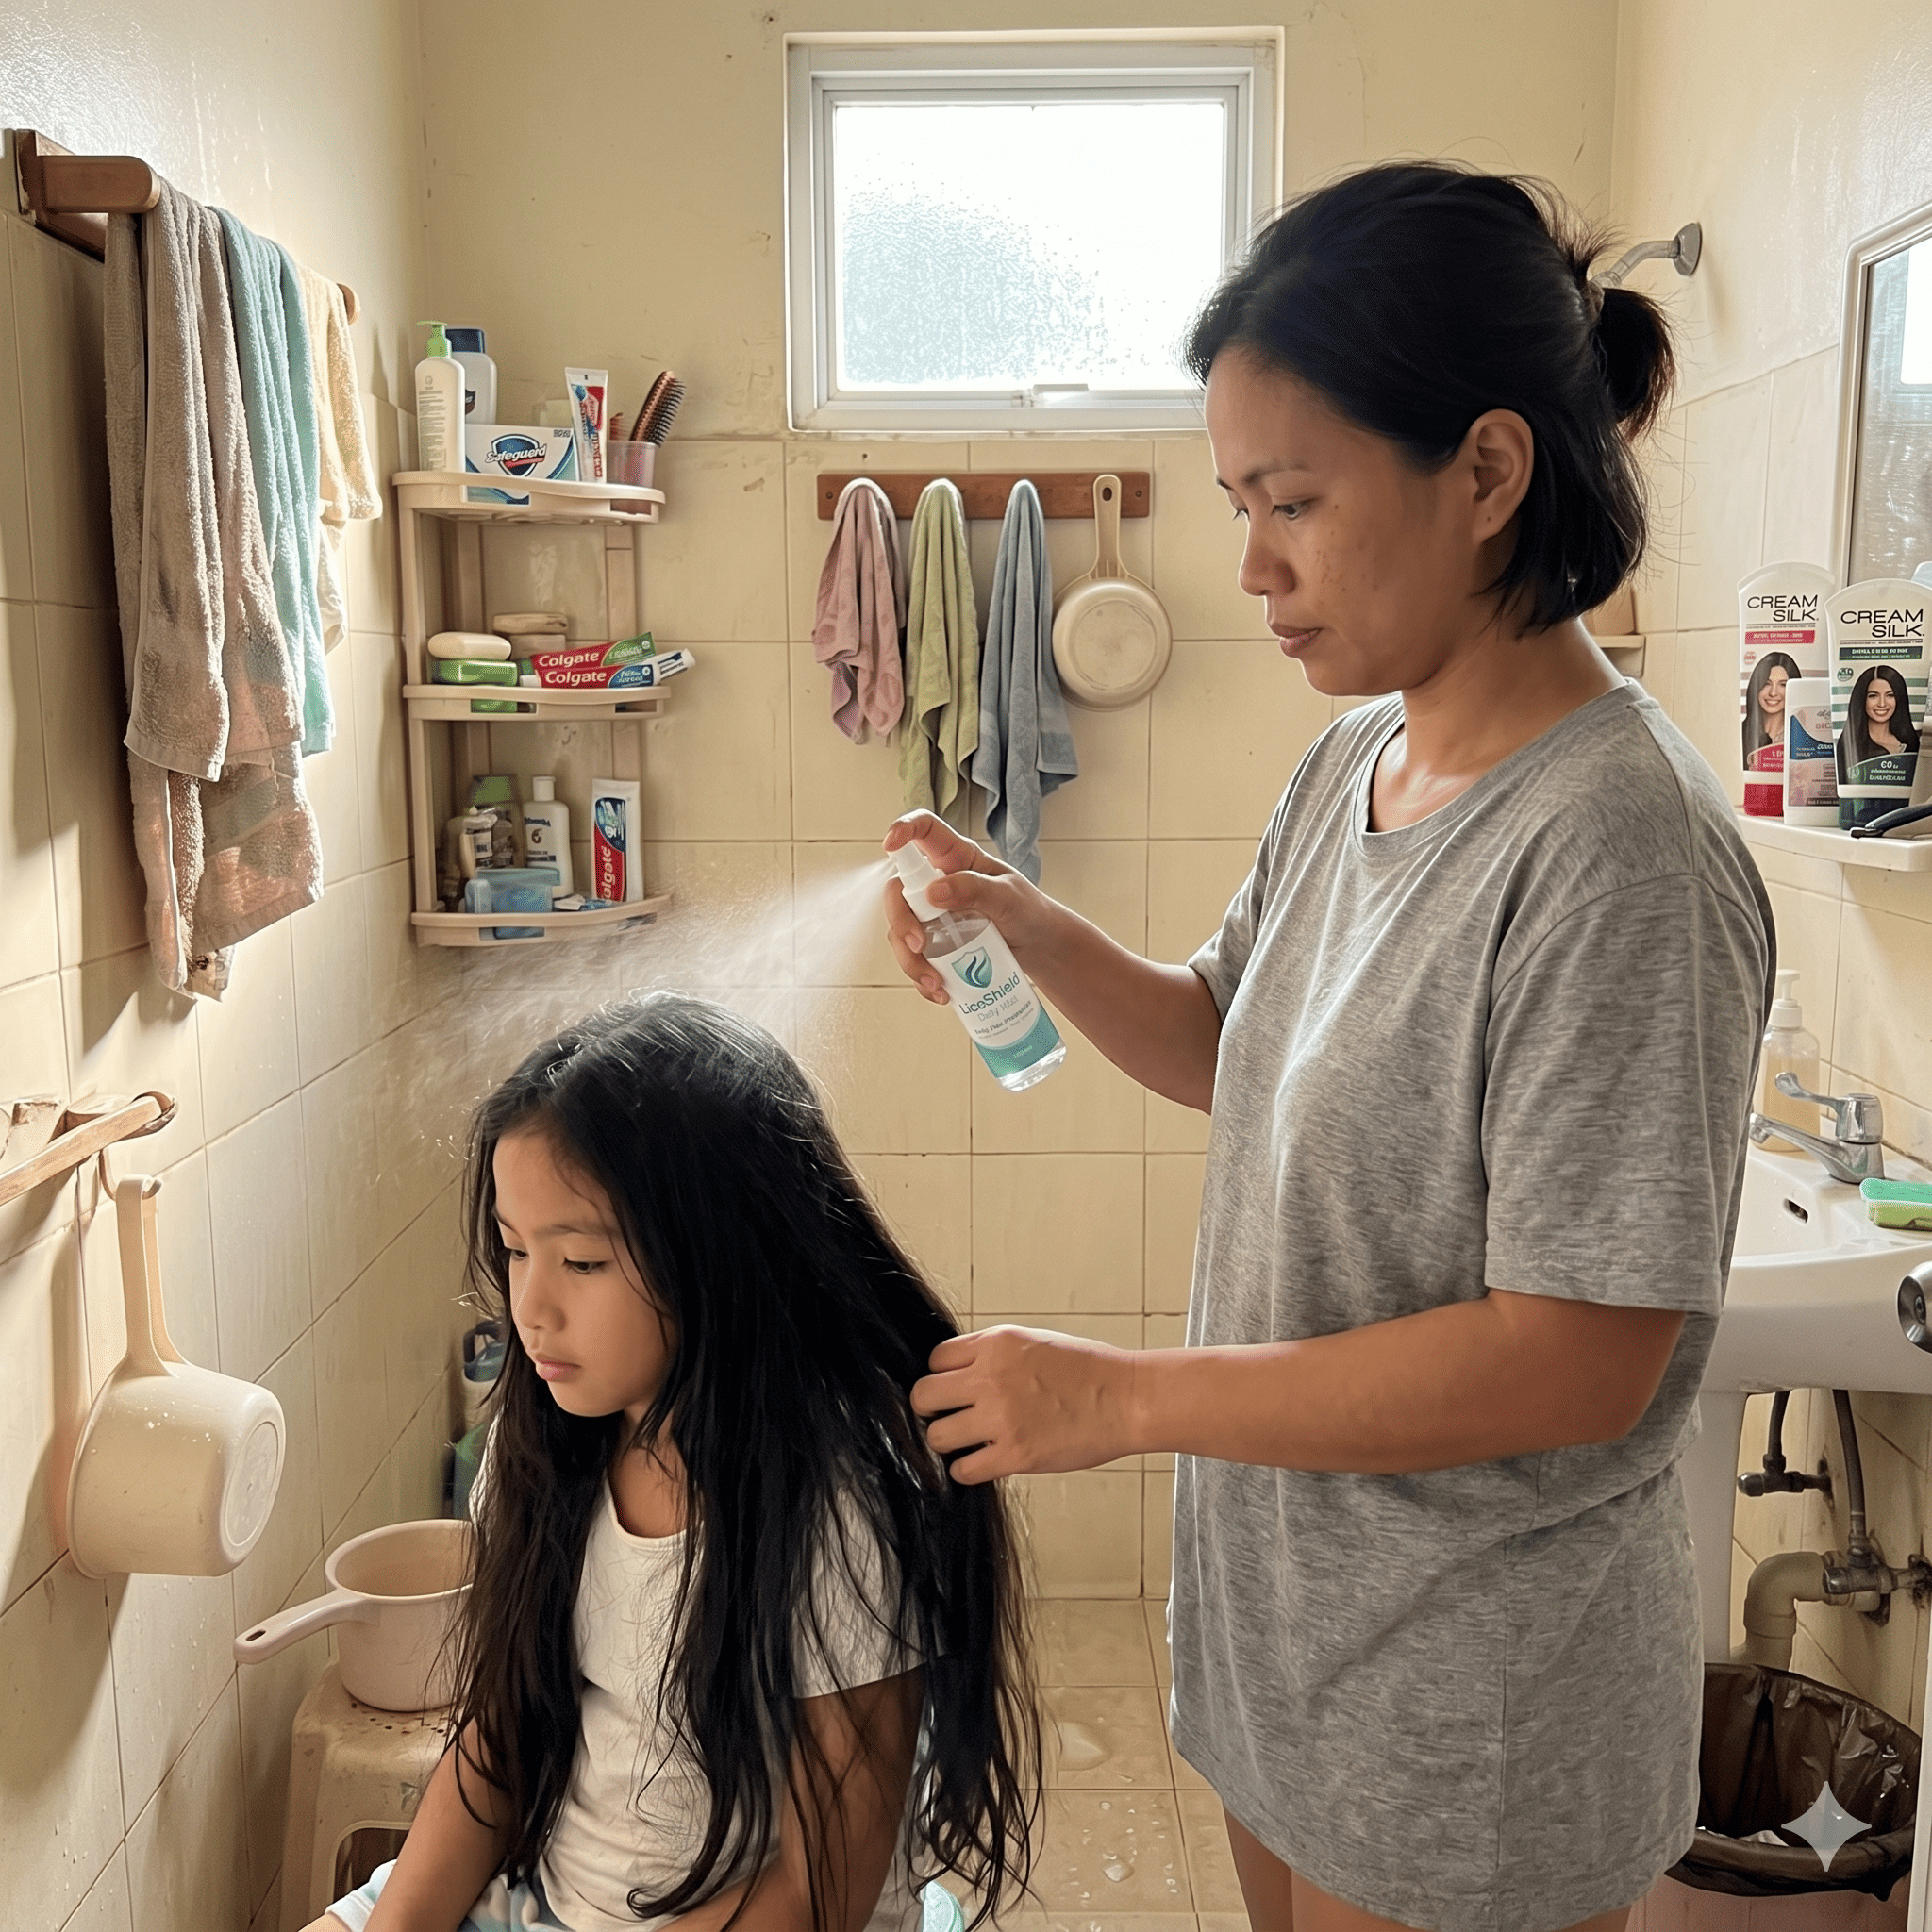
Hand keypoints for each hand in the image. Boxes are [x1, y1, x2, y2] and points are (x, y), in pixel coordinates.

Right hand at [882, 813, 1050, 1006]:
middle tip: (919, 946)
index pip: (923, 831)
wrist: (1039, 948)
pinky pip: (913, 958)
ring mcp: (932, 914)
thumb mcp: (1009, 897)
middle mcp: (937, 882)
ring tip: (938, 983)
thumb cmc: (1029, 911)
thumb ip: (975, 889)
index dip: (902, 829)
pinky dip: (922, 978)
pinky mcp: (935, 943)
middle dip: (900, 921)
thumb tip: (934, 892)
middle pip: (897, 892)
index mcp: (955, 858)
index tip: (889, 844)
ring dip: (910, 960)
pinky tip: (942, 992)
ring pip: (899, 931)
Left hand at [911, 1326, 1142, 1481]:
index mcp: (997, 1344)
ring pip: (937, 1435)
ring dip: (949, 1442)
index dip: (941, 1377)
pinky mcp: (1015, 1454)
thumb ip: (992, 1354)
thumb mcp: (1033, 1343)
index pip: (935, 1360)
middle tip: (949, 1417)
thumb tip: (958, 1374)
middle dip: (932, 1409)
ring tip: (969, 1442)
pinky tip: (984, 1461)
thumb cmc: (1089, 1371)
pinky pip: (963, 1469)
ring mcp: (1001, 1418)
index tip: (952, 1390)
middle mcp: (992, 1377)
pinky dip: (968, 1469)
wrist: (1127, 1399)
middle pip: (924, 1395)